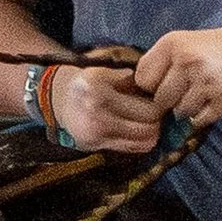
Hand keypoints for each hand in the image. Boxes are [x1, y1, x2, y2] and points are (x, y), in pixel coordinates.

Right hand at [46, 56, 165, 154]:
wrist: (61, 102)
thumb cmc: (89, 83)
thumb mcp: (105, 72)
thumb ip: (130, 78)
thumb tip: (159, 88)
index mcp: (100, 90)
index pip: (147, 106)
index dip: (159, 102)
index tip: (159, 99)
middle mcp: (97, 113)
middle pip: (148, 124)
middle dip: (158, 119)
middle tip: (158, 112)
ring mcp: (96, 133)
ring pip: (144, 140)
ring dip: (152, 132)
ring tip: (150, 123)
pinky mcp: (95, 146)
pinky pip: (131, 149)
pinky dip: (141, 142)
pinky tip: (138, 132)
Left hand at [134, 25, 221, 131]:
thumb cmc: (213, 50)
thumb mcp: (182, 44)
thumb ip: (160, 64)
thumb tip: (135, 93)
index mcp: (171, 44)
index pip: (142, 80)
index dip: (151, 87)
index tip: (164, 85)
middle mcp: (186, 60)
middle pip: (159, 100)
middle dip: (170, 101)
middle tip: (187, 90)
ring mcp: (205, 81)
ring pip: (179, 113)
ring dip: (188, 109)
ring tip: (202, 93)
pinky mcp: (221, 99)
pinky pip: (197, 121)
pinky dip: (202, 116)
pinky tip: (211, 101)